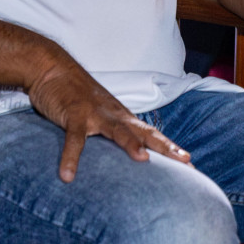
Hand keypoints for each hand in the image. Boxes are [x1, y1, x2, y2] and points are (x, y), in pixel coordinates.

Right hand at [26, 56, 189, 181]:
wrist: (53, 68)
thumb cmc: (77, 96)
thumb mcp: (99, 116)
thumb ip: (111, 134)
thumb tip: (124, 157)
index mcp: (122, 117)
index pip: (152, 135)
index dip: (171, 149)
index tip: (190, 165)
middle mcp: (114, 115)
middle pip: (145, 132)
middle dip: (166, 147)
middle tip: (185, 162)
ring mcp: (95, 114)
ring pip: (116, 130)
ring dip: (130, 143)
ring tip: (143, 159)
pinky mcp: (73, 114)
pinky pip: (74, 138)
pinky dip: (71, 157)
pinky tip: (67, 175)